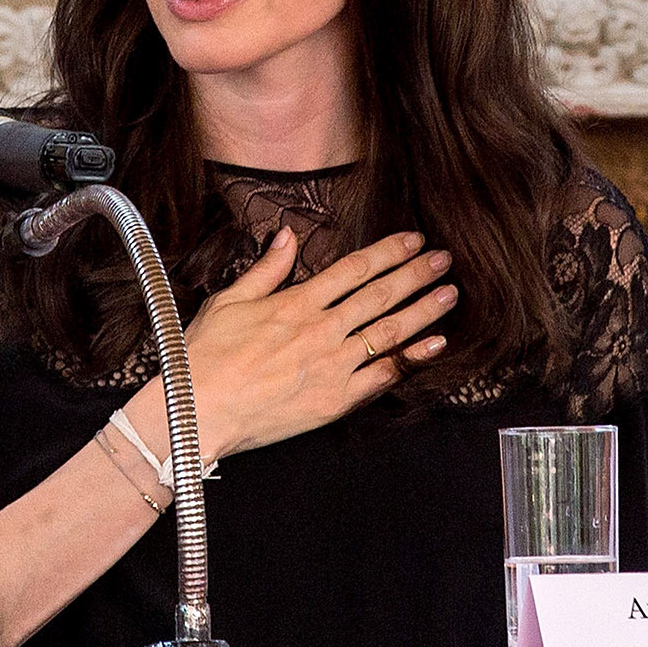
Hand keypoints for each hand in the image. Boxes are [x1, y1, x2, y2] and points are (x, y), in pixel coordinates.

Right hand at [183, 227, 457, 459]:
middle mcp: (321, 330)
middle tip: (444, 260)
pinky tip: (434, 344)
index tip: (413, 240)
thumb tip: (288, 235)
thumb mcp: (227, 302)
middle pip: (380, 295)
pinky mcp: (336, 399)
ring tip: (450, 294)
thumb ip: (266, 269)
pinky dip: (412, 358)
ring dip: (424, 310)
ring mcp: (333, 365)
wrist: (198, 411)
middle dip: (417, 274)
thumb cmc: (203, 357)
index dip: (388, 252)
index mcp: (296, 303)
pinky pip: (384, 375)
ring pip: (390, 331)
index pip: (353, 269)